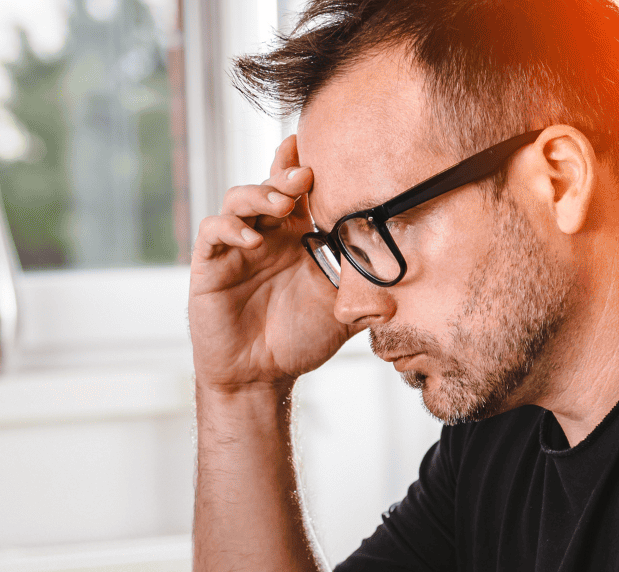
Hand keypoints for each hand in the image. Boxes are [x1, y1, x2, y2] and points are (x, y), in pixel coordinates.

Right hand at [188, 136, 355, 391]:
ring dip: (259, 195)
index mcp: (296, 238)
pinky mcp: (211, 265)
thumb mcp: (341, 318)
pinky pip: (213, 231)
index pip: (298, 191)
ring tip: (281, 205)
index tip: (317, 148)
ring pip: (239, 200)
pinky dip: (230, 227)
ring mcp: (236, 247)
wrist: (260, 376)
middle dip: (285, 174)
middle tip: (305, 174)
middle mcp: (266, 235)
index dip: (303, 166)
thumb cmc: (298, 342)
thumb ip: (369, 301)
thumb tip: (407, 292)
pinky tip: (251, 240)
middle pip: (270, 186)